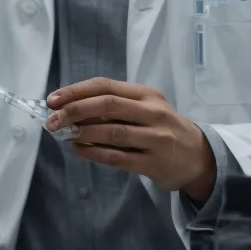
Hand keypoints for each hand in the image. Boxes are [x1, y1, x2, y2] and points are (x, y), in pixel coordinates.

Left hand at [45, 78, 215, 200]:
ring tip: (63, 134)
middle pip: (108, 105)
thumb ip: (115, 106)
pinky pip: (117, 157)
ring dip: (82, 133)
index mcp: (147, 95)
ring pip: (112, 132)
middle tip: (52, 120)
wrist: (198, 157)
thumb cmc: (163, 128)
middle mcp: (153, 113)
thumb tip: (71, 108)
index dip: (76, 91)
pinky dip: (93, 154)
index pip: (106, 86)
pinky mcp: (153, 164)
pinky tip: (78, 150)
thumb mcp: (146, 108)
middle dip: (75, 110)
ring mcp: (155, 139)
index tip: (53, 99)